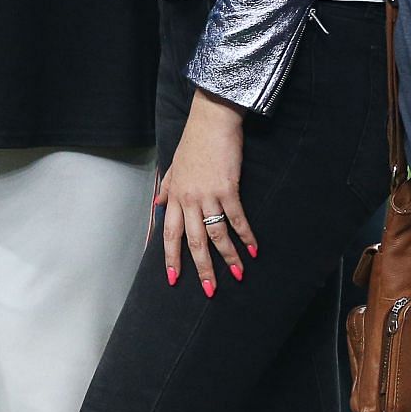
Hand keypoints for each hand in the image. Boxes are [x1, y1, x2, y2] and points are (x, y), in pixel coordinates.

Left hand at [157, 90, 254, 296]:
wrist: (212, 120)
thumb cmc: (194, 141)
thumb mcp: (175, 165)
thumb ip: (167, 186)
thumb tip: (157, 202)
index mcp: (175, 195)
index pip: (169, 233)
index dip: (171, 257)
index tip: (173, 278)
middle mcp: (189, 199)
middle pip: (193, 241)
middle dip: (202, 268)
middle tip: (210, 291)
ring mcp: (208, 195)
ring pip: (216, 235)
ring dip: (228, 257)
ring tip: (238, 274)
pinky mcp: (228, 189)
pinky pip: (237, 219)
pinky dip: (246, 236)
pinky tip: (253, 249)